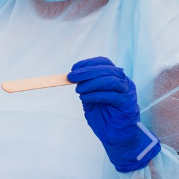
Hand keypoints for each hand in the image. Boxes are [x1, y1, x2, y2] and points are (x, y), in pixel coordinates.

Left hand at [69, 57, 160, 171]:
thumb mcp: (90, 98)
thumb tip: (72, 77)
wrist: (116, 136)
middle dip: (87, 72)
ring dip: (91, 83)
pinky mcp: (128, 105)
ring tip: (78, 90)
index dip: (88, 64)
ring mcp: (128, 93)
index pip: (104, 63)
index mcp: (116, 77)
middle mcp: (124, 82)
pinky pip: (111, 96)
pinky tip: (85, 98)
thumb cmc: (104, 116)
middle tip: (72, 77)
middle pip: (107, 70)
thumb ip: (85, 87)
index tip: (74, 69)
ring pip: (110, 81)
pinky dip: (96, 95)